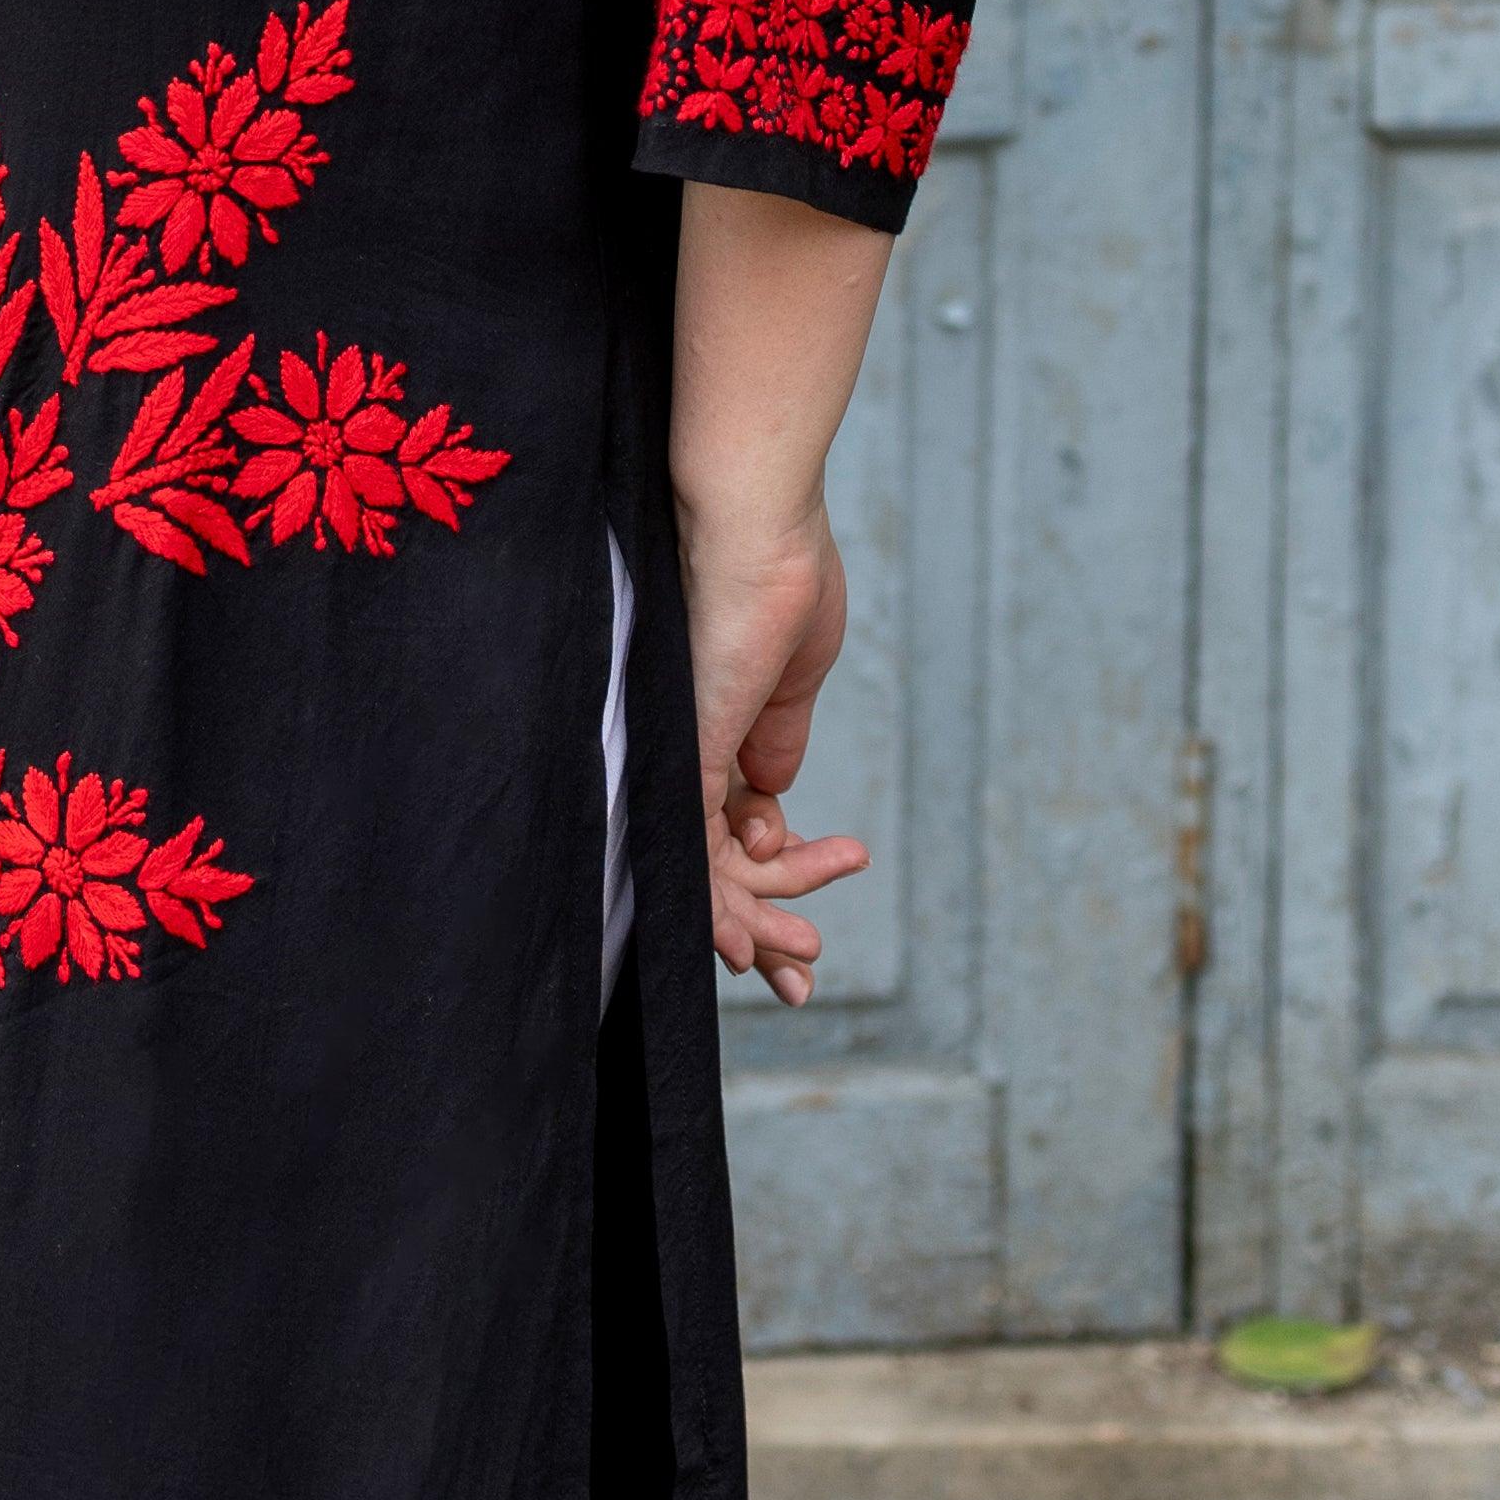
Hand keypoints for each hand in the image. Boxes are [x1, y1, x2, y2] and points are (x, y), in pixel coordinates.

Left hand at [680, 494, 870, 1001]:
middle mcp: (691, 748)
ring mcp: (682, 751)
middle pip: (718, 864)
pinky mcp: (682, 750)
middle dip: (764, 929)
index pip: (738, 830)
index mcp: (723, 730)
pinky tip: (740, 948)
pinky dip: (715, 904)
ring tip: (801, 963)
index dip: (778, 882)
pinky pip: (688, 848)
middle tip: (806, 975)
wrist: (757, 523)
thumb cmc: (781, 573)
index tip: (818, 917)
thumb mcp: (793, 676)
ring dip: (753, 926)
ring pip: (703, 869)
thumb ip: (776, 737)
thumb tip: (772, 795)